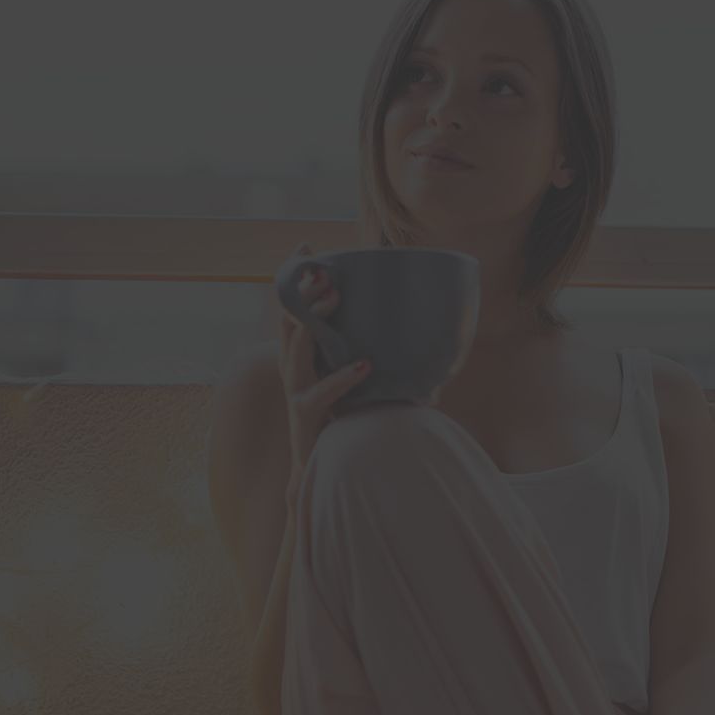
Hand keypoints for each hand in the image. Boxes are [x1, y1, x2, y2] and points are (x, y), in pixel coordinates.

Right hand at [276, 243, 369, 510]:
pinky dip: (343, 377)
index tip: (306, 246)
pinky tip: (365, 364)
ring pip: (296, 348)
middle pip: (288, 320)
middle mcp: (293, 368)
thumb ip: (379, 355)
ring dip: (315, 320)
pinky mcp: (306, 415)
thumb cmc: (345, 419)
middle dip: (302, 290)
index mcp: (303, 355)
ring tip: (335, 298)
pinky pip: (322, 392)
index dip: (296, 277)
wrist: (323, 467)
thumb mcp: (359, 378)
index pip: (293, 307)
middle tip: (321, 268)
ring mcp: (296, 391)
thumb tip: (426, 336)